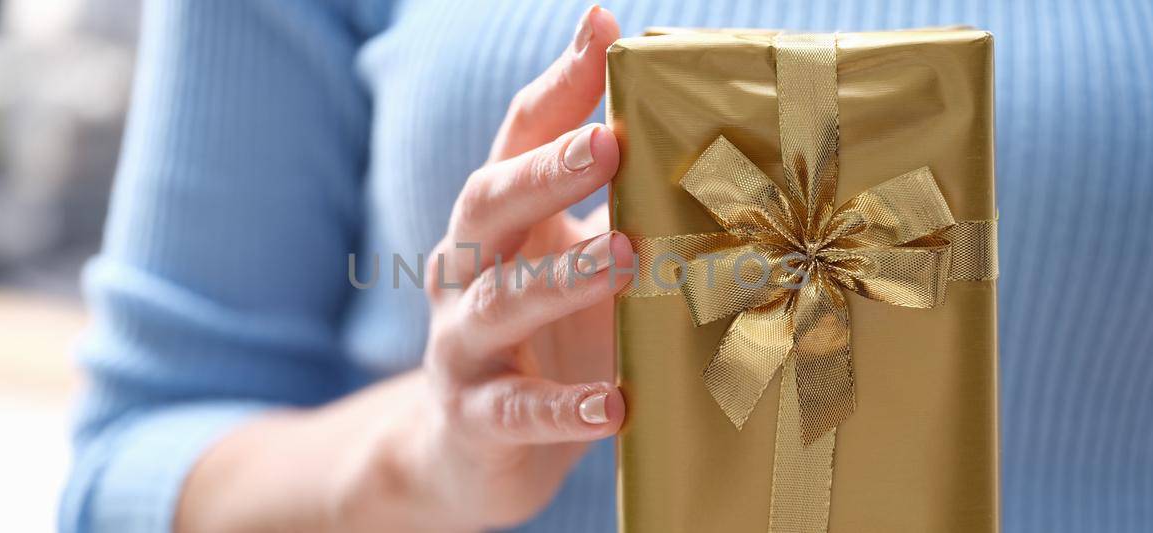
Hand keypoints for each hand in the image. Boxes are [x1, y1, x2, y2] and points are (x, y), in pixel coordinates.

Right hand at [171, 7, 627, 532]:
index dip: (558, 88)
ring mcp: (462, 344)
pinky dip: (564, 408)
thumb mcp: (570, 262)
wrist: (468, 454)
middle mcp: (464, 271)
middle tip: (609, 144)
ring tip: (624, 258)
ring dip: (562, 277)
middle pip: (488, 203)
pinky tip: (614, 406)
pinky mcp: (476, 417)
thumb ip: (616, 207)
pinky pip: (517, 411)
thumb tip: (691, 136)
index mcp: (495, 222)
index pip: (517, 139)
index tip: (601, 33)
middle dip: (546, 171)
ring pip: (501, 301)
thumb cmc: (545, 340)